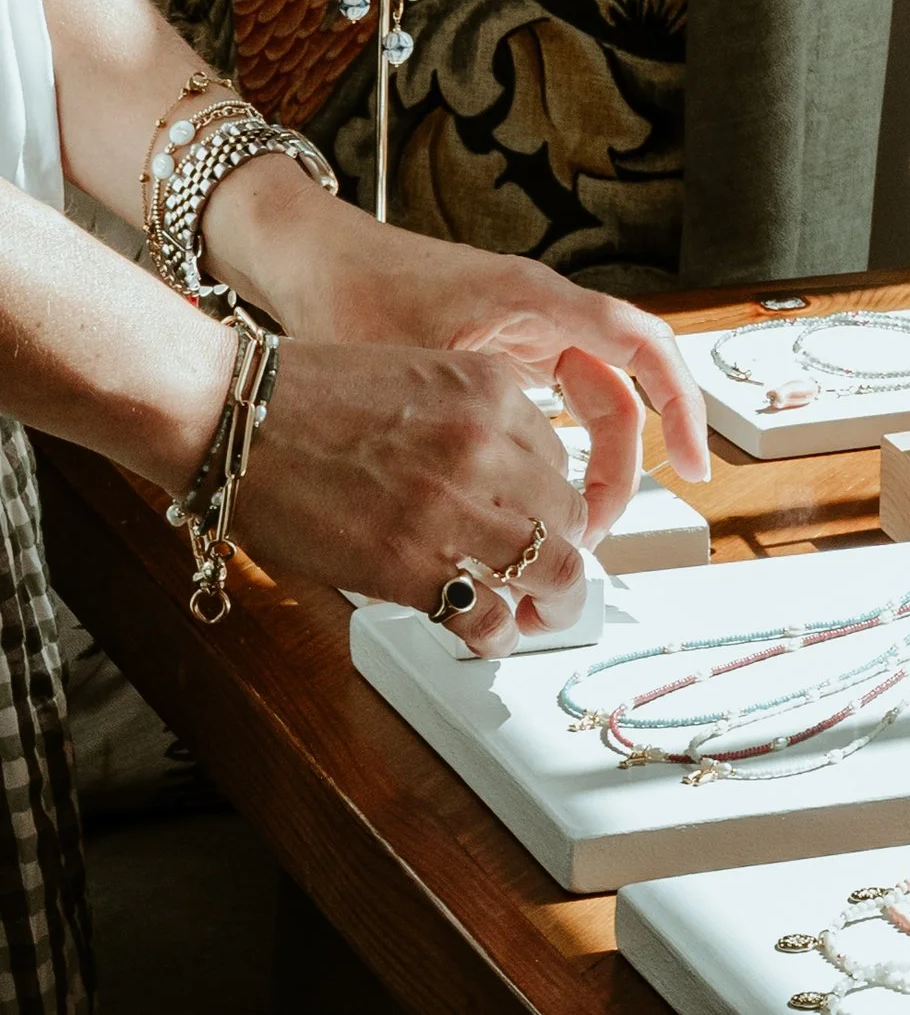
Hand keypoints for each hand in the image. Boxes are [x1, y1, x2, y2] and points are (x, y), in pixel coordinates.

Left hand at [203, 168, 710, 542]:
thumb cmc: (349, 291)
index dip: (682, 404)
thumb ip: (465, 428)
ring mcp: (528, 331)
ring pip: (596, 402)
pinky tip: (548, 494)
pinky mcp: (505, 351)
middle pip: (625, 389)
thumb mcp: (413, 367)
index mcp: (537, 301)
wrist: (305, 257)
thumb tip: (503, 506)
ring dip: (597, 462)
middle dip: (629, 463)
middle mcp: (546, 312)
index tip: (697, 462)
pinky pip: (563, 401)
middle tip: (603, 529)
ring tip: (575, 527)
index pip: (642, 346)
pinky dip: (567, 447)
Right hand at [244, 340, 593, 656]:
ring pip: (553, 570)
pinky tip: (488, 637)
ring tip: (539, 618)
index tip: (542, 523)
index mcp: (493, 390)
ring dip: (554, 604)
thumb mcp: (420, 380)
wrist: (230, 417)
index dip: (553, 501)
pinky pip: (489, 618)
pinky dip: (498, 637)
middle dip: (566, 553)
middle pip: (571, 518)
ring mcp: (453, 507)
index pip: (563, 460)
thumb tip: (510, 483)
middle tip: (551, 578)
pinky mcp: (411, 566)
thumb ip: (473, 423)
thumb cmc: (306, 399)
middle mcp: (488, 446)